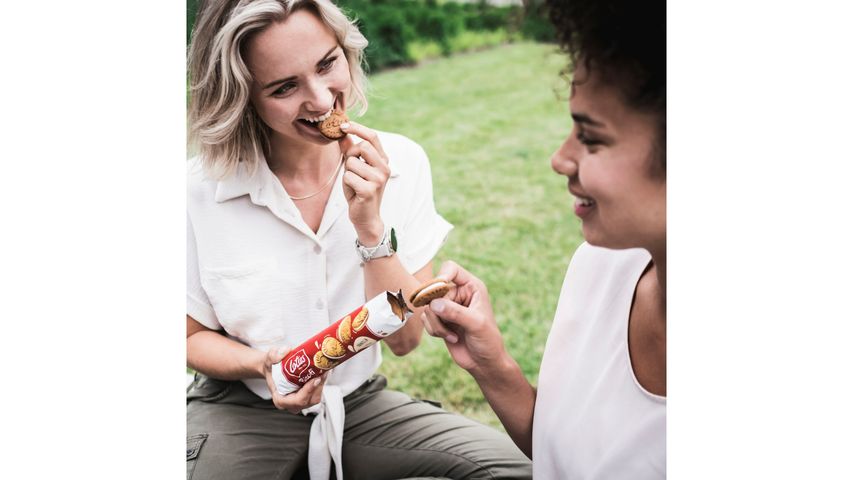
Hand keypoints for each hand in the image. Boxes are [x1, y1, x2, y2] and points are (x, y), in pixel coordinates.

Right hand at [262, 346, 327, 413]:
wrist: (273, 367)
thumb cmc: (270, 366)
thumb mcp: (269, 358)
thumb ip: (274, 355)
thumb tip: (286, 351)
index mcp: (281, 399)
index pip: (298, 401)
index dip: (308, 391)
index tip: (316, 379)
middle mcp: (291, 404)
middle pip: (310, 400)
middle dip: (319, 385)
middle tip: (324, 370)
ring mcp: (300, 401)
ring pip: (316, 396)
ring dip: (322, 383)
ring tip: (325, 369)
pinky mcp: (307, 396)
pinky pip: (317, 392)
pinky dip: (321, 382)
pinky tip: (322, 371)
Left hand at [339, 121, 390, 244]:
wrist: (366, 217)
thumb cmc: (360, 191)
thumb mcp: (355, 169)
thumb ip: (350, 151)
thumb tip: (342, 134)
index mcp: (383, 160)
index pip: (372, 136)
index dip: (357, 127)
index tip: (342, 125)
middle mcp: (384, 167)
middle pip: (362, 146)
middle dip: (350, 156)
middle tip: (351, 170)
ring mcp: (379, 179)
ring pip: (352, 163)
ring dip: (347, 173)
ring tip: (353, 184)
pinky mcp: (370, 190)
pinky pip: (348, 177)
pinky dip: (346, 184)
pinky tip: (354, 193)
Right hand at [422, 261, 507, 373]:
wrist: (484, 362)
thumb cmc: (488, 340)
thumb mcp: (476, 324)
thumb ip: (455, 312)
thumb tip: (433, 305)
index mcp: (471, 286)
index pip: (451, 269)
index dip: (441, 276)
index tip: (436, 291)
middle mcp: (458, 293)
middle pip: (434, 290)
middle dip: (437, 309)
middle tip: (444, 321)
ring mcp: (448, 306)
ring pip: (427, 306)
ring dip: (436, 323)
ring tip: (452, 335)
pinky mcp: (440, 320)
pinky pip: (425, 319)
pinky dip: (434, 330)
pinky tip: (450, 338)